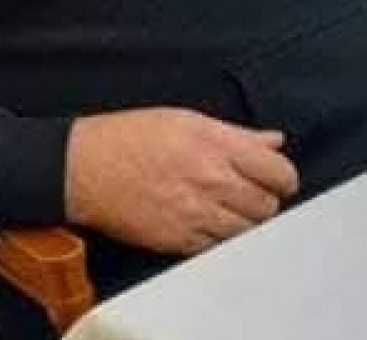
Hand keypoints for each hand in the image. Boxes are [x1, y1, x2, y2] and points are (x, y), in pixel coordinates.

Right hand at [64, 107, 299, 255]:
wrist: (83, 168)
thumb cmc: (129, 136)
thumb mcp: (186, 119)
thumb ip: (237, 134)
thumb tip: (274, 141)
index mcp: (215, 145)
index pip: (278, 172)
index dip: (283, 177)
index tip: (276, 178)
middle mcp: (210, 180)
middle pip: (268, 206)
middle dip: (265, 200)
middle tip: (251, 192)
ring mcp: (195, 214)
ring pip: (248, 231)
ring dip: (246, 221)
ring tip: (228, 208)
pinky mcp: (179, 240)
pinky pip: (220, 248)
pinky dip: (221, 239)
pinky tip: (208, 222)